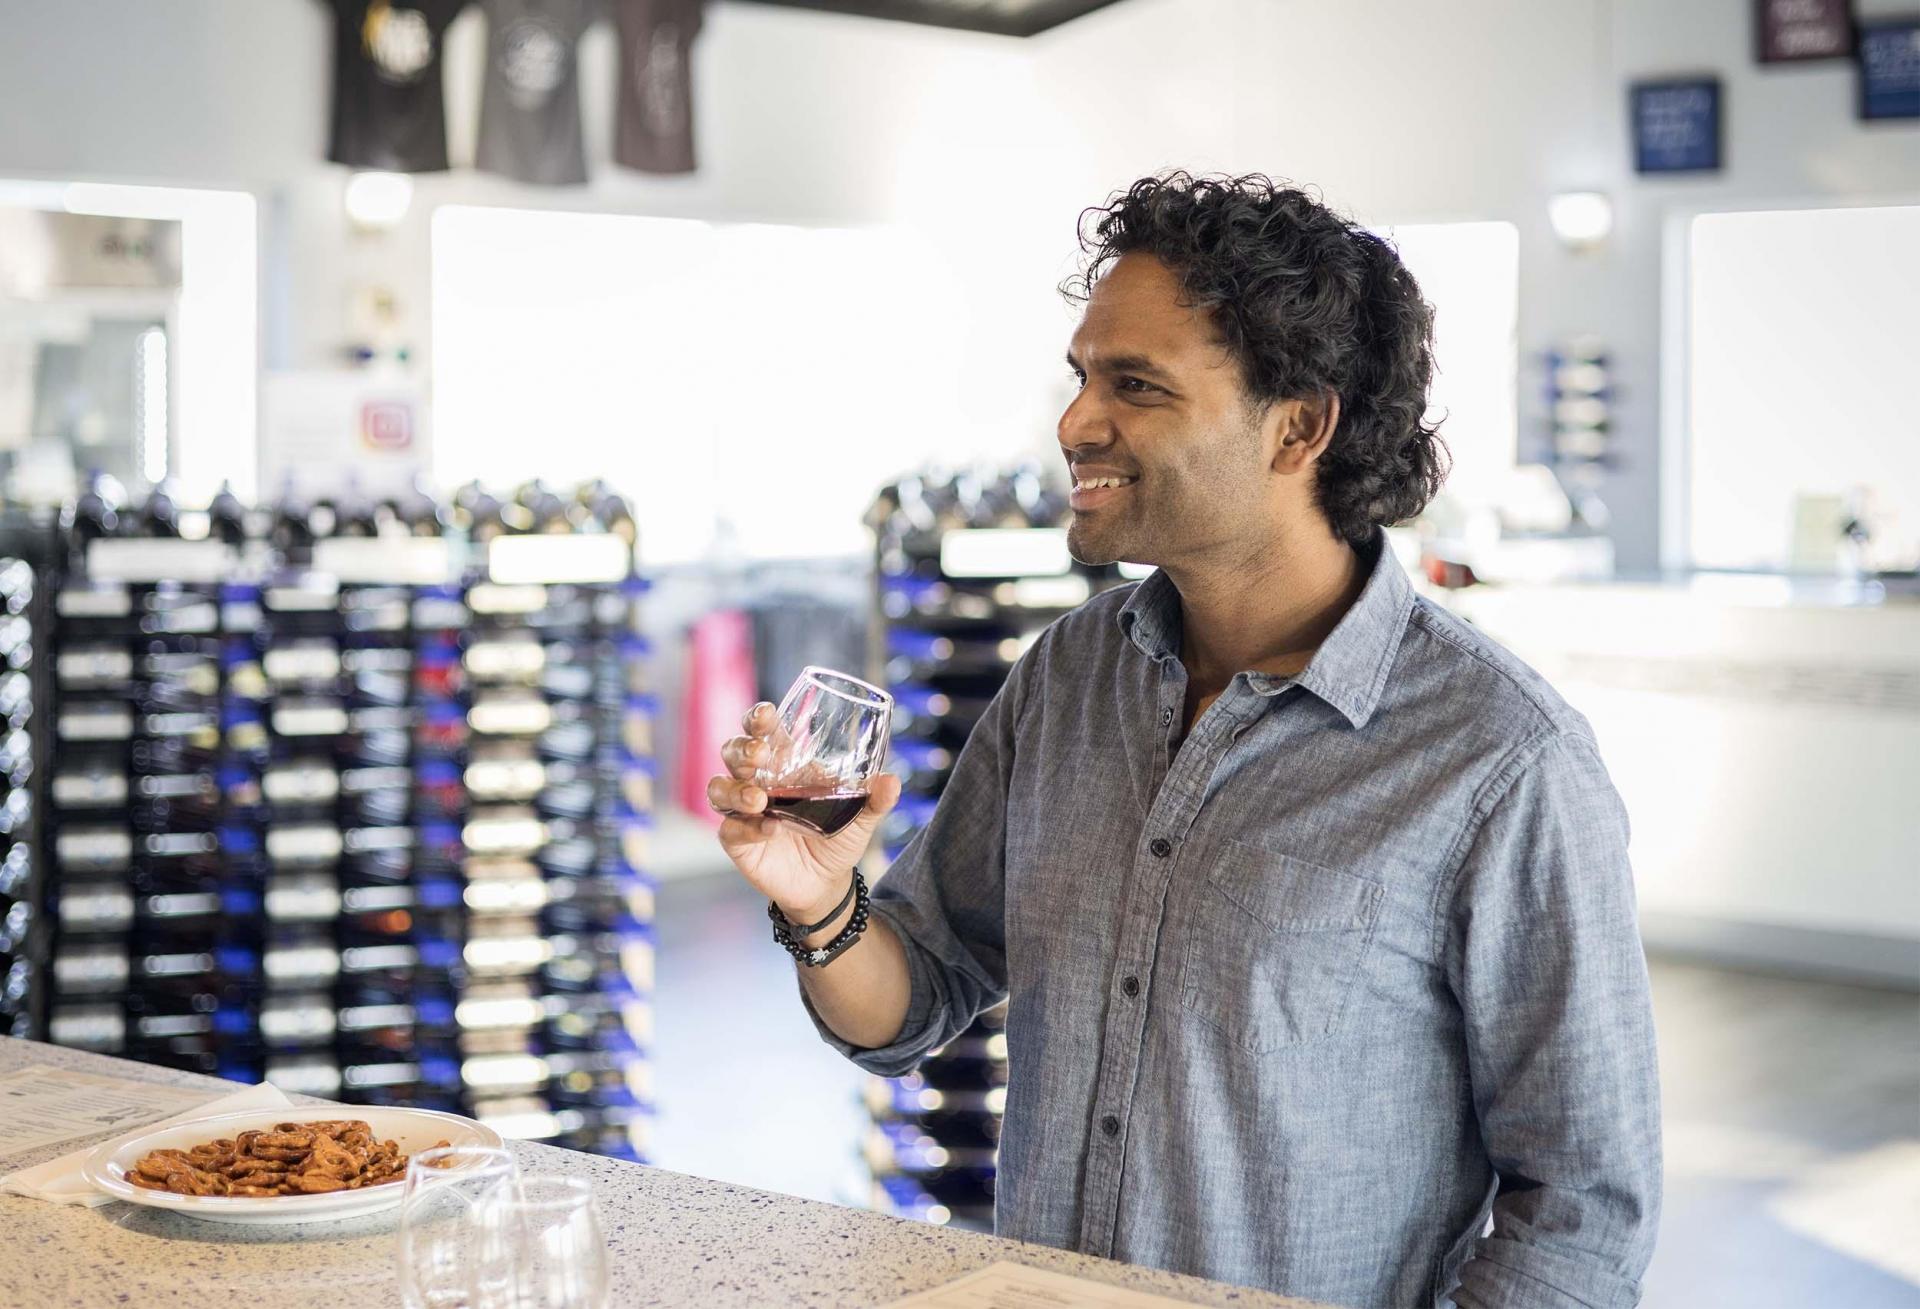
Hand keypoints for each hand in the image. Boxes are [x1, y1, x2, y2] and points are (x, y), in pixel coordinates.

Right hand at [708, 702, 900, 924]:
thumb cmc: (838, 838)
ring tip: (759, 800)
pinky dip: (747, 828)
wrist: (827, 883)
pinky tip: (768, 829)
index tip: (767, 714)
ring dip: (736, 790)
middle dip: (742, 748)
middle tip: (760, 754)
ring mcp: (744, 811)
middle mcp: (758, 781)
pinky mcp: (737, 841)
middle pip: (733, 752)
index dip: (758, 719)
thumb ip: (876, 799)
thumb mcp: (861, 818)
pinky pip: (730, 829)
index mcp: (785, 764)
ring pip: (720, 789)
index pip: (763, 731)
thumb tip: (891, 781)